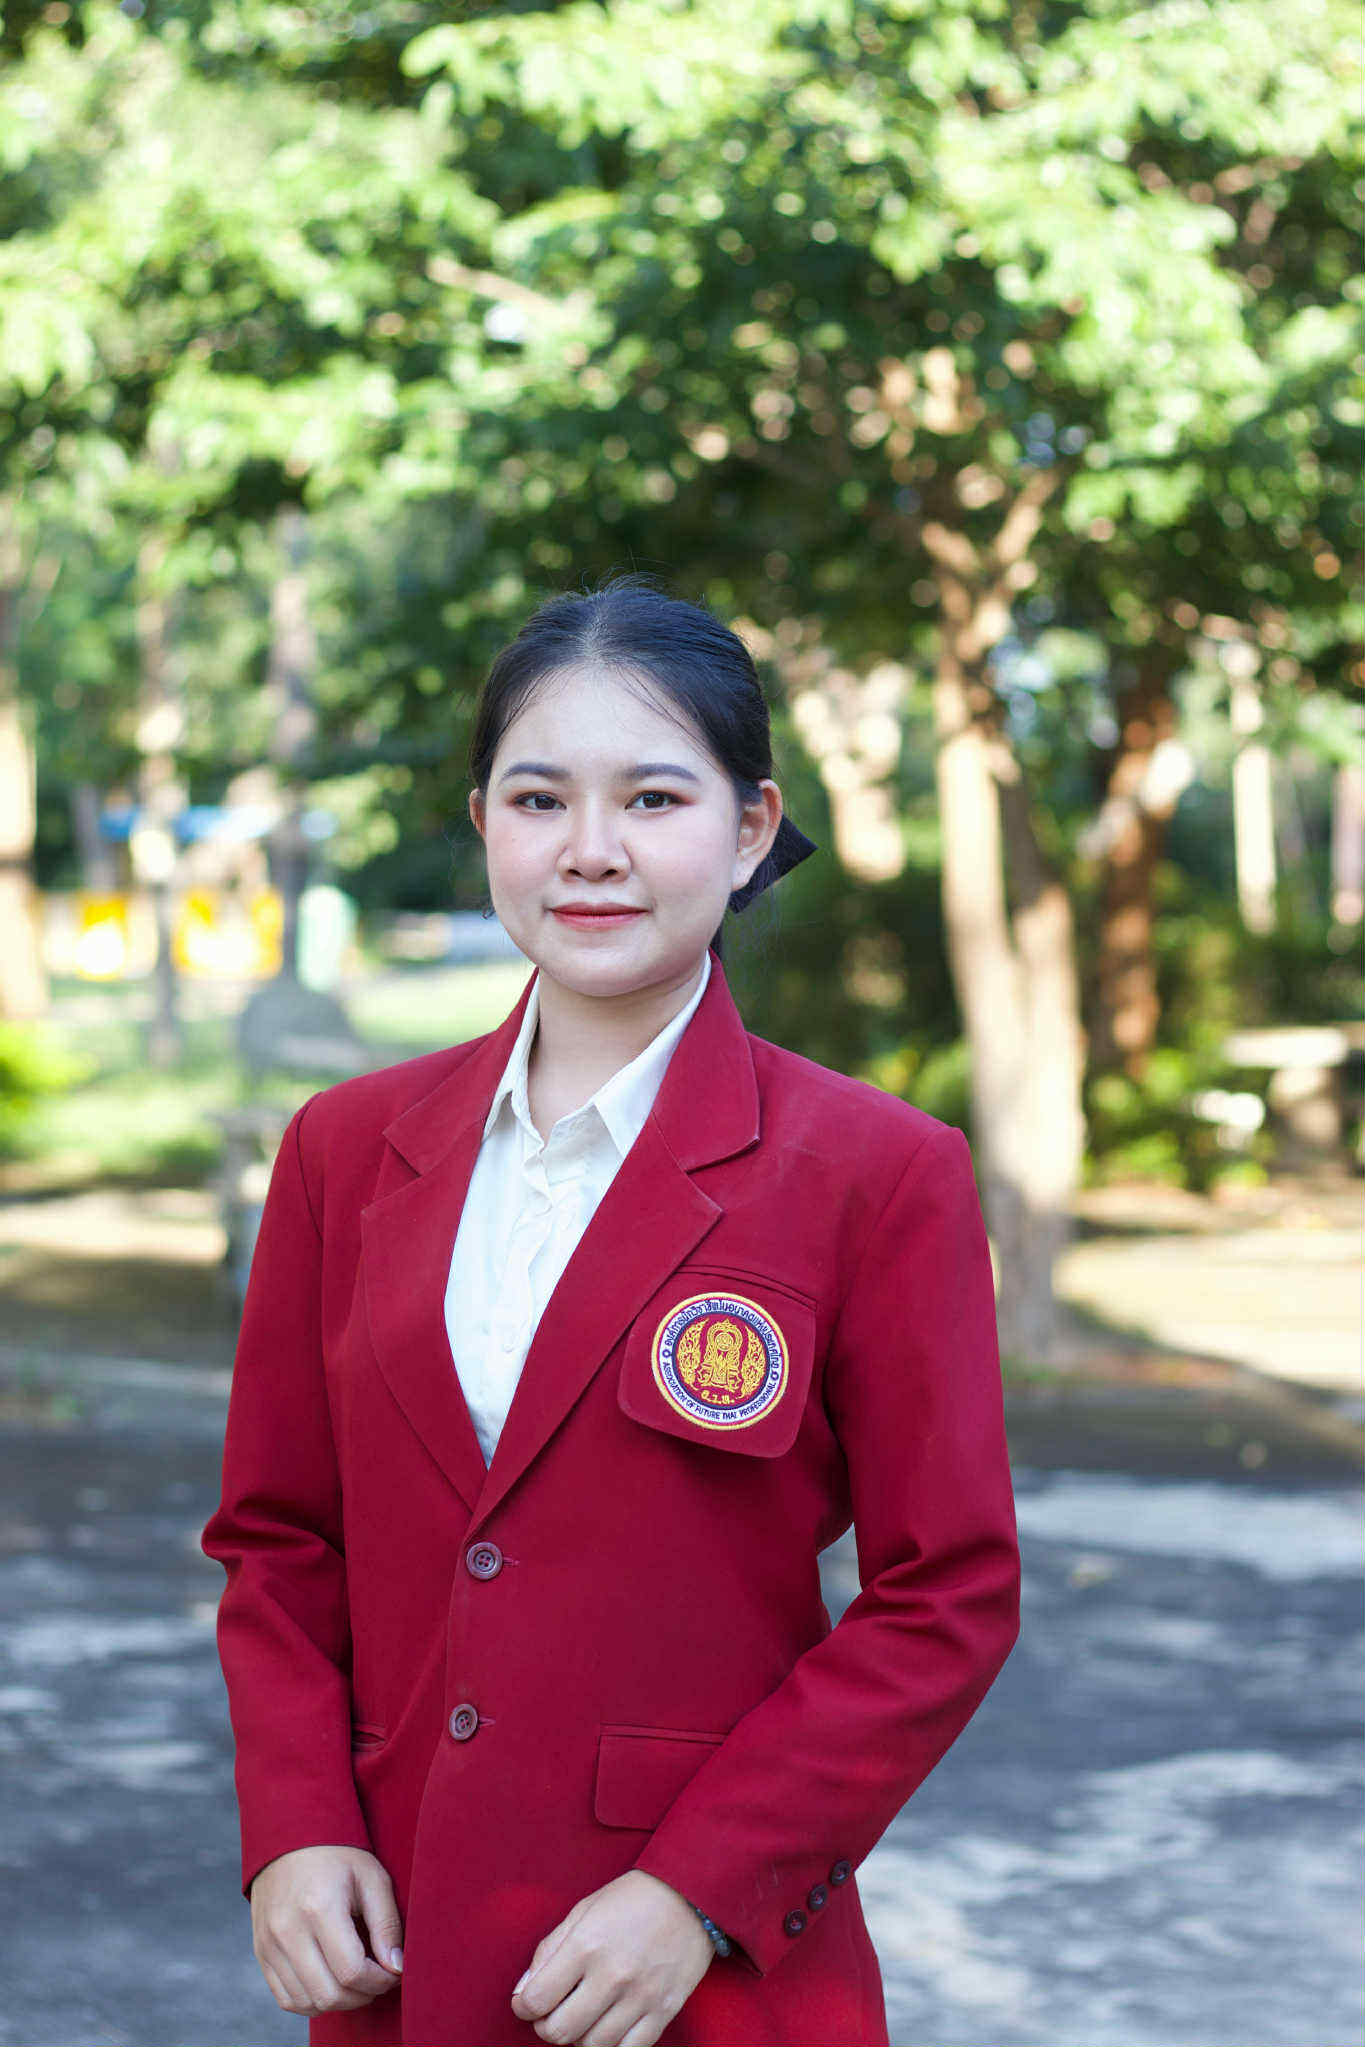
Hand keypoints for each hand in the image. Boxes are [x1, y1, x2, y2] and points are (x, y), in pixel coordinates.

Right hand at [249, 1844, 403, 2016]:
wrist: (289, 1835)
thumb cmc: (337, 1854)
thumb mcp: (372, 1877)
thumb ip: (387, 1924)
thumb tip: (396, 1967)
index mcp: (319, 1908)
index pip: (352, 1971)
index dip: (380, 1980)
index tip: (394, 1970)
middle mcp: (288, 1931)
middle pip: (329, 1995)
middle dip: (363, 1996)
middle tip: (379, 1979)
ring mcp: (269, 1944)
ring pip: (307, 2003)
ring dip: (339, 2002)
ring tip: (357, 1981)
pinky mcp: (261, 1952)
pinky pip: (286, 1999)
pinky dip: (313, 2002)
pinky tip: (332, 1983)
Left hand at [510, 1869, 713, 2046]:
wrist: (691, 1894)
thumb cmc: (631, 1900)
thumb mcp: (583, 1910)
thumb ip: (549, 1951)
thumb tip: (523, 1992)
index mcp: (586, 1944)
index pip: (536, 2000)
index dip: (523, 2007)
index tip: (527, 2003)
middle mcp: (612, 1974)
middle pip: (560, 2031)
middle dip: (547, 2027)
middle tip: (553, 2012)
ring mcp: (640, 1996)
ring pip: (593, 2046)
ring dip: (580, 2037)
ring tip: (583, 2016)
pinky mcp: (664, 2010)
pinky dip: (613, 2045)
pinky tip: (608, 2026)